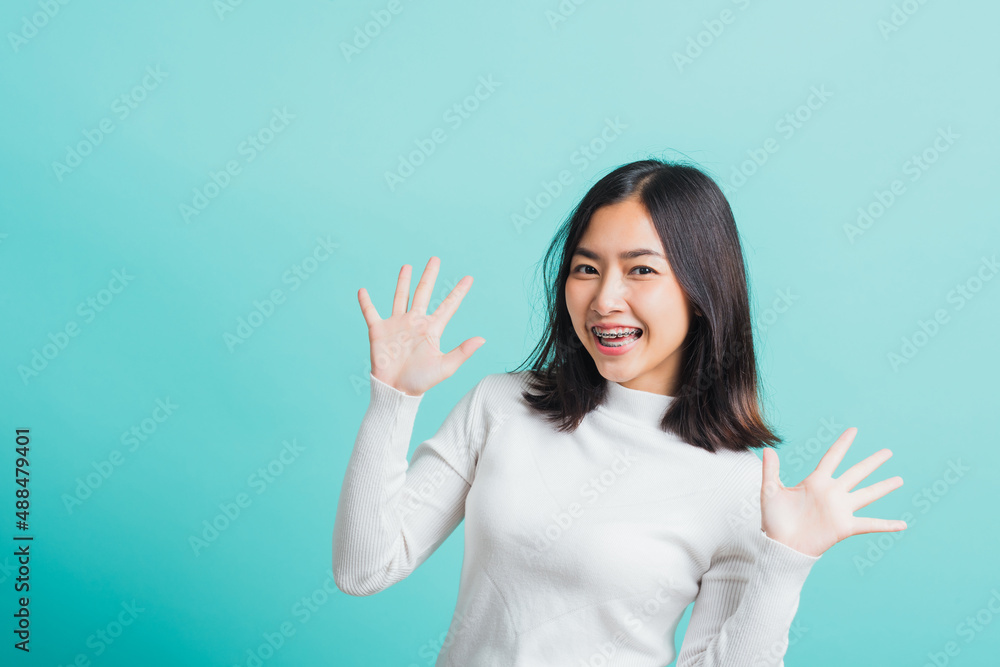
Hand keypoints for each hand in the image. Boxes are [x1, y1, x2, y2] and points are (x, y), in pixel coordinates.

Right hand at [357, 256, 484, 396]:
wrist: (396, 390)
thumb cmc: (421, 381)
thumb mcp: (445, 367)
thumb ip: (462, 351)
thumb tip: (483, 339)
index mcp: (431, 329)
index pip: (448, 305)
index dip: (459, 292)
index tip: (469, 278)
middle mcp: (415, 322)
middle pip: (423, 293)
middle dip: (429, 276)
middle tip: (435, 259)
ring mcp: (397, 325)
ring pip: (400, 297)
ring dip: (403, 282)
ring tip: (407, 266)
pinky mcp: (379, 330)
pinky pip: (371, 312)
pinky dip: (366, 302)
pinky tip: (362, 290)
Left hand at [758, 427, 905, 556]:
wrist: (781, 545)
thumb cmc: (774, 520)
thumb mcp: (770, 491)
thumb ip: (771, 470)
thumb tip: (768, 449)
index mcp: (815, 481)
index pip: (833, 457)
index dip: (843, 444)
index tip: (854, 430)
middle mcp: (832, 492)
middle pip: (857, 472)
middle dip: (872, 462)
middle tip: (888, 451)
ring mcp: (840, 509)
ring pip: (868, 494)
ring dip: (884, 487)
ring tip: (900, 480)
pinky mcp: (845, 526)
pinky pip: (870, 524)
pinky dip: (886, 525)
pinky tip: (903, 524)